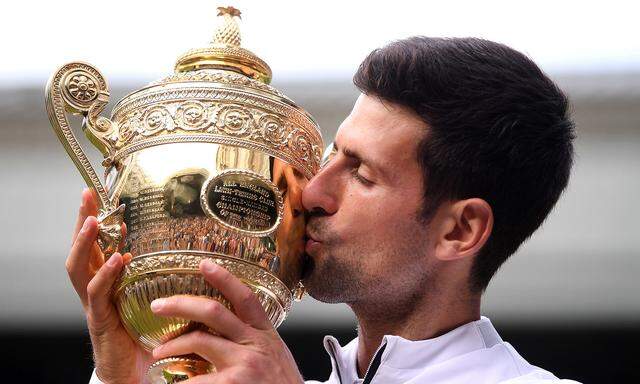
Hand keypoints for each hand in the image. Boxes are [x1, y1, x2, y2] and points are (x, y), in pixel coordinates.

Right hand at [66, 189, 152, 383]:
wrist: (135, 373)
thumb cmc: (147, 335)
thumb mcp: (155, 298)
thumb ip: (162, 276)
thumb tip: (192, 251)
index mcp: (108, 281)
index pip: (98, 244)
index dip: (96, 219)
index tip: (98, 193)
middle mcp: (96, 290)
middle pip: (81, 249)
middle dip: (83, 221)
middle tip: (87, 195)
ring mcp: (95, 305)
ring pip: (79, 268)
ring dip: (85, 243)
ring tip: (93, 221)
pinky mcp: (101, 321)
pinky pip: (96, 294)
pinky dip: (105, 275)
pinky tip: (116, 260)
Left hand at [150, 259, 303, 383]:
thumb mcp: (275, 355)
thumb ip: (255, 340)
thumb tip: (227, 329)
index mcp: (265, 333)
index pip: (245, 297)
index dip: (224, 277)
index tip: (204, 264)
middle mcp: (255, 343)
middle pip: (213, 311)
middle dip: (180, 305)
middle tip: (158, 306)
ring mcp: (244, 363)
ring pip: (198, 340)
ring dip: (172, 345)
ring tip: (158, 352)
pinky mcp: (233, 383)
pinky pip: (195, 379)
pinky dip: (181, 381)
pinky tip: (173, 383)